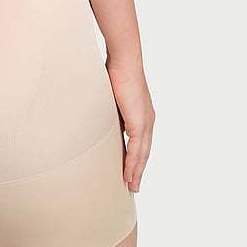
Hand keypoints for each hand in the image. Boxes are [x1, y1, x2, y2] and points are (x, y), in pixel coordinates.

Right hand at [106, 58, 154, 192]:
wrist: (124, 59)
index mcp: (142, 113)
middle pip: (144, 152)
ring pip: (142, 154)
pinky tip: (128, 175)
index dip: (136, 157)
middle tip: (132, 186)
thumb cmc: (116, 71)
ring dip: (136, 171)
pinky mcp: (140, 122)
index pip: (140, 141)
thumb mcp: (112, 95)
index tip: (130, 170)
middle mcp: (147, 120)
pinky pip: (137, 149)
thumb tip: (99, 115)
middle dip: (138, 170)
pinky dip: (133, 164)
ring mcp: (145, 121)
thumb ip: (110, 109)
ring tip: (131, 186)